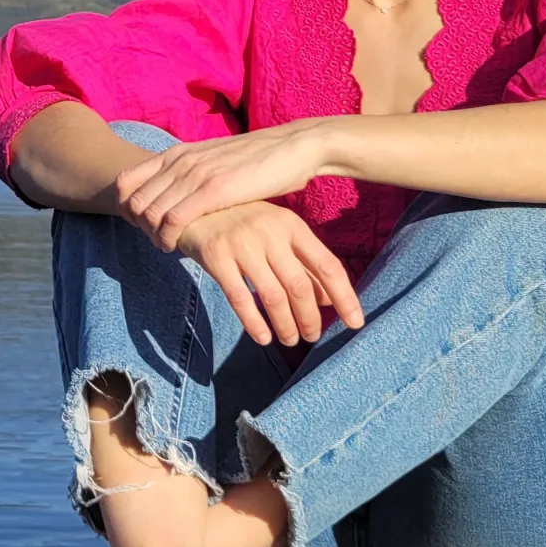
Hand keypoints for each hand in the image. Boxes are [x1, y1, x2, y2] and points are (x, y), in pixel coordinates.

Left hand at [116, 121, 331, 252]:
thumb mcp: (213, 160)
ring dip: (152, 237)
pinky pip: (172, 220)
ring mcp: (195, 174)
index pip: (127, 182)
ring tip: (167, 248)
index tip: (142, 226)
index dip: (126, 208)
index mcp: (177, 153)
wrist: (294, 147)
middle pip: (133, 202)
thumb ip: (192, 172)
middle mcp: (180, 161)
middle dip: (137, 227)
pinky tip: (177, 248)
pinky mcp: (213, 191)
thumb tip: (176, 192)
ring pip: (149, 213)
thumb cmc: (258, 159)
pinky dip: (167, 239)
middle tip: (154, 241)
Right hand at [174, 202, 363, 346]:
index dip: (344, 297)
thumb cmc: (239, 222)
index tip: (356, 323)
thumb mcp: (275, 234)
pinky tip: (262, 337)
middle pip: (301, 286)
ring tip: (290, 340)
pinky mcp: (216, 255)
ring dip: (286, 325)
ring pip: (273, 295)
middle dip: (311, 318)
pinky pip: (240, 297)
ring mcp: (242, 243)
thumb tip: (328, 299)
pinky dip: (254, 322)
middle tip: (313, 337)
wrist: (189, 206)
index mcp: (291, 225)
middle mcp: (270, 232)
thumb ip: (301, 262)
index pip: (328, 265)